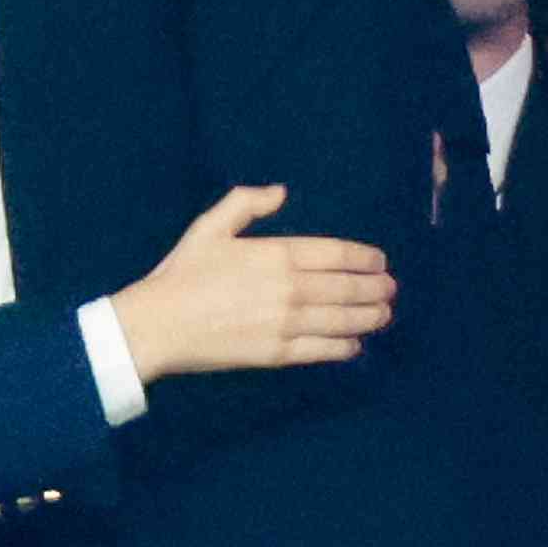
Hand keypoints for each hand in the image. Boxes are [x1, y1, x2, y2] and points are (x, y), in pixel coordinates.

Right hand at [112, 184, 395, 379]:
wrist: (157, 326)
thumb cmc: (181, 274)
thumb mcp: (208, 227)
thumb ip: (246, 203)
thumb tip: (281, 192)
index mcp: (276, 253)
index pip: (337, 253)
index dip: (365, 259)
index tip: (380, 262)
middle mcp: (289, 288)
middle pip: (348, 287)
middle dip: (376, 288)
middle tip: (391, 290)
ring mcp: (286, 323)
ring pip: (343, 320)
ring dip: (370, 317)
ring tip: (384, 314)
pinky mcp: (277, 354)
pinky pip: (322, 350)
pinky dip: (345, 347)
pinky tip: (355, 345)